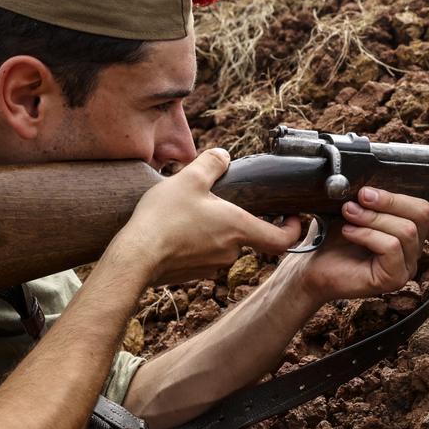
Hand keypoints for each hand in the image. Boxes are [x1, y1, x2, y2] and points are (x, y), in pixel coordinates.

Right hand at [115, 149, 301, 284]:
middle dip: (237, 218)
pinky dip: (197, 242)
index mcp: (238, 227)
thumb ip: (211, 163)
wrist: (135, 257)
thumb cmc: (164, 218)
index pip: (282, 239)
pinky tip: (176, 229)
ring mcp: (211, 266)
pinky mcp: (192, 273)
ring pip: (223, 244)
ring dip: (215, 230)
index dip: (293, 229)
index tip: (292, 218)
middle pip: (247, 236)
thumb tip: (223, 155)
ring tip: (190, 212)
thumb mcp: (189, 178)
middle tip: (218, 200)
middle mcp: (230, 251)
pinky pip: (203, 255)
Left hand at [280, 182, 428, 302]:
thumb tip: (375, 167)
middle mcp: (414, 248)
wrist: (312, 264)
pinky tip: (350, 232)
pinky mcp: (394, 278)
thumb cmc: (333, 235)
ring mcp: (407, 265)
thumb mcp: (356, 204)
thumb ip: (374, 190)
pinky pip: (391, 247)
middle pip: (421, 213)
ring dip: (373, 217)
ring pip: (405, 230)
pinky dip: (368, 234)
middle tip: (361, 196)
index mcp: (411, 229)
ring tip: (349, 214)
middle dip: (389, 199)